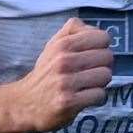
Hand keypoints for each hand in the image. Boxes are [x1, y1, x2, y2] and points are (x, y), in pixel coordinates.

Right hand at [11, 18, 113, 132]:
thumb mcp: (53, 45)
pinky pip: (100, 95)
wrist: (24, 103)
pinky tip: (83, 98)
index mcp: (62, 44)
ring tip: (86, 86)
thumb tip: (95, 28)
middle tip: (89, 73)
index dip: (101, 47)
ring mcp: (66, 82)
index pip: (103, 37)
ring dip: (99, 83)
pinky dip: (95, 99)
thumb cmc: (45, 73)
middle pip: (108, 57)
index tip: (92, 56)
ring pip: (106, 76)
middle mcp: (64, 61)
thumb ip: (73, 31)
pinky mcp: (68, 102)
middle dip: (102, 66)